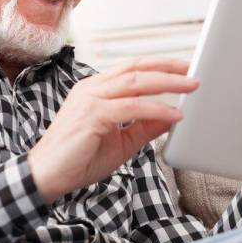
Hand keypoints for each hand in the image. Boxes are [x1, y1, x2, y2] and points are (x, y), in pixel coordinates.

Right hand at [28, 57, 197, 203]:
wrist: (47, 177)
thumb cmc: (78, 159)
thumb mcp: (122, 142)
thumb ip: (145, 127)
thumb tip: (173, 115)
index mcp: (96, 89)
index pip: (132, 69)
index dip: (160, 66)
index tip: (184, 68)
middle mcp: (92, 88)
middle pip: (136, 68)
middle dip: (168, 67)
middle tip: (194, 70)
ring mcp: (90, 99)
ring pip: (135, 82)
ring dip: (167, 83)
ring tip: (191, 86)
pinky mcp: (91, 115)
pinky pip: (131, 108)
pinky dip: (156, 109)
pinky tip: (174, 114)